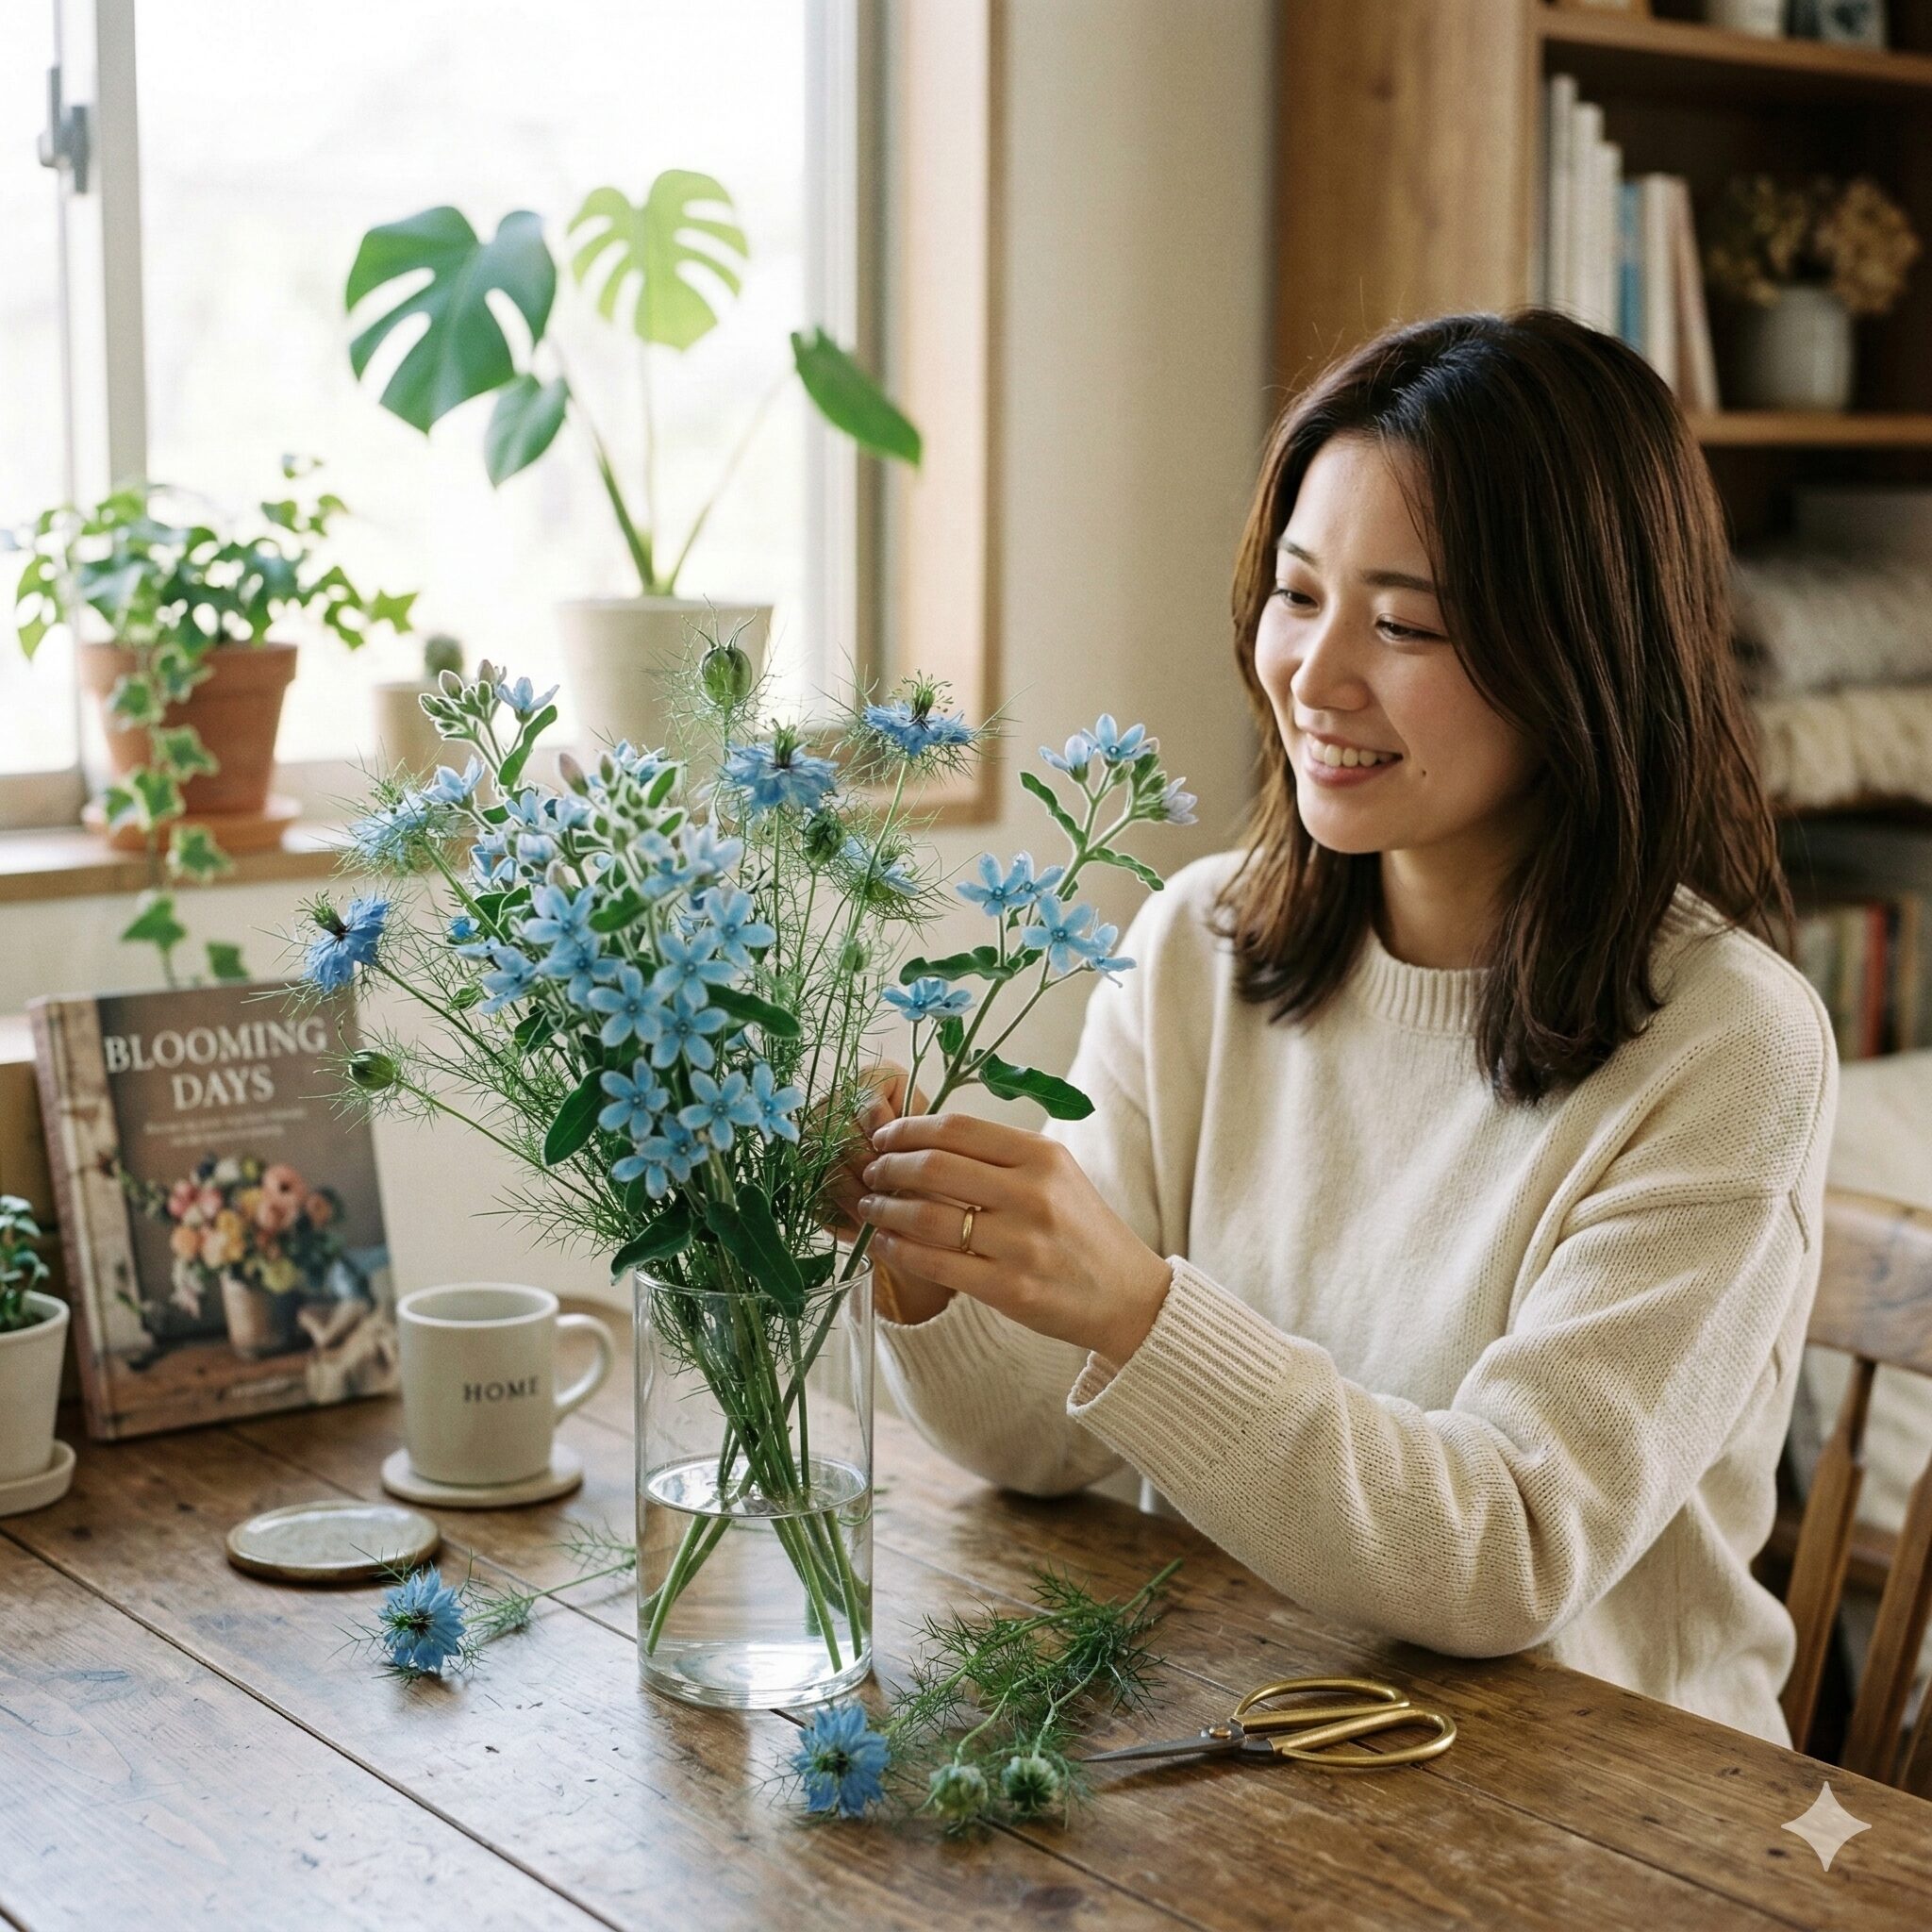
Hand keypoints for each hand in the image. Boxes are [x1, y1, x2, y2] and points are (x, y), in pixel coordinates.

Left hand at [857, 1112, 1172, 1363]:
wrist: (1128, 1296)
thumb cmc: (1081, 1230)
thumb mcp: (1056, 1175)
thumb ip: (999, 1156)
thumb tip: (921, 1141)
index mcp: (1043, 1156)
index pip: (957, 1129)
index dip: (907, 1130)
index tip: (884, 1138)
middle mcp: (1033, 1194)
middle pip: (934, 1167)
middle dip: (888, 1168)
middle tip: (871, 1174)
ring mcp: (1022, 1244)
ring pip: (927, 1218)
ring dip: (884, 1211)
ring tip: (870, 1209)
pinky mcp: (1011, 1289)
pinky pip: (935, 1264)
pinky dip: (899, 1251)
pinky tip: (886, 1244)